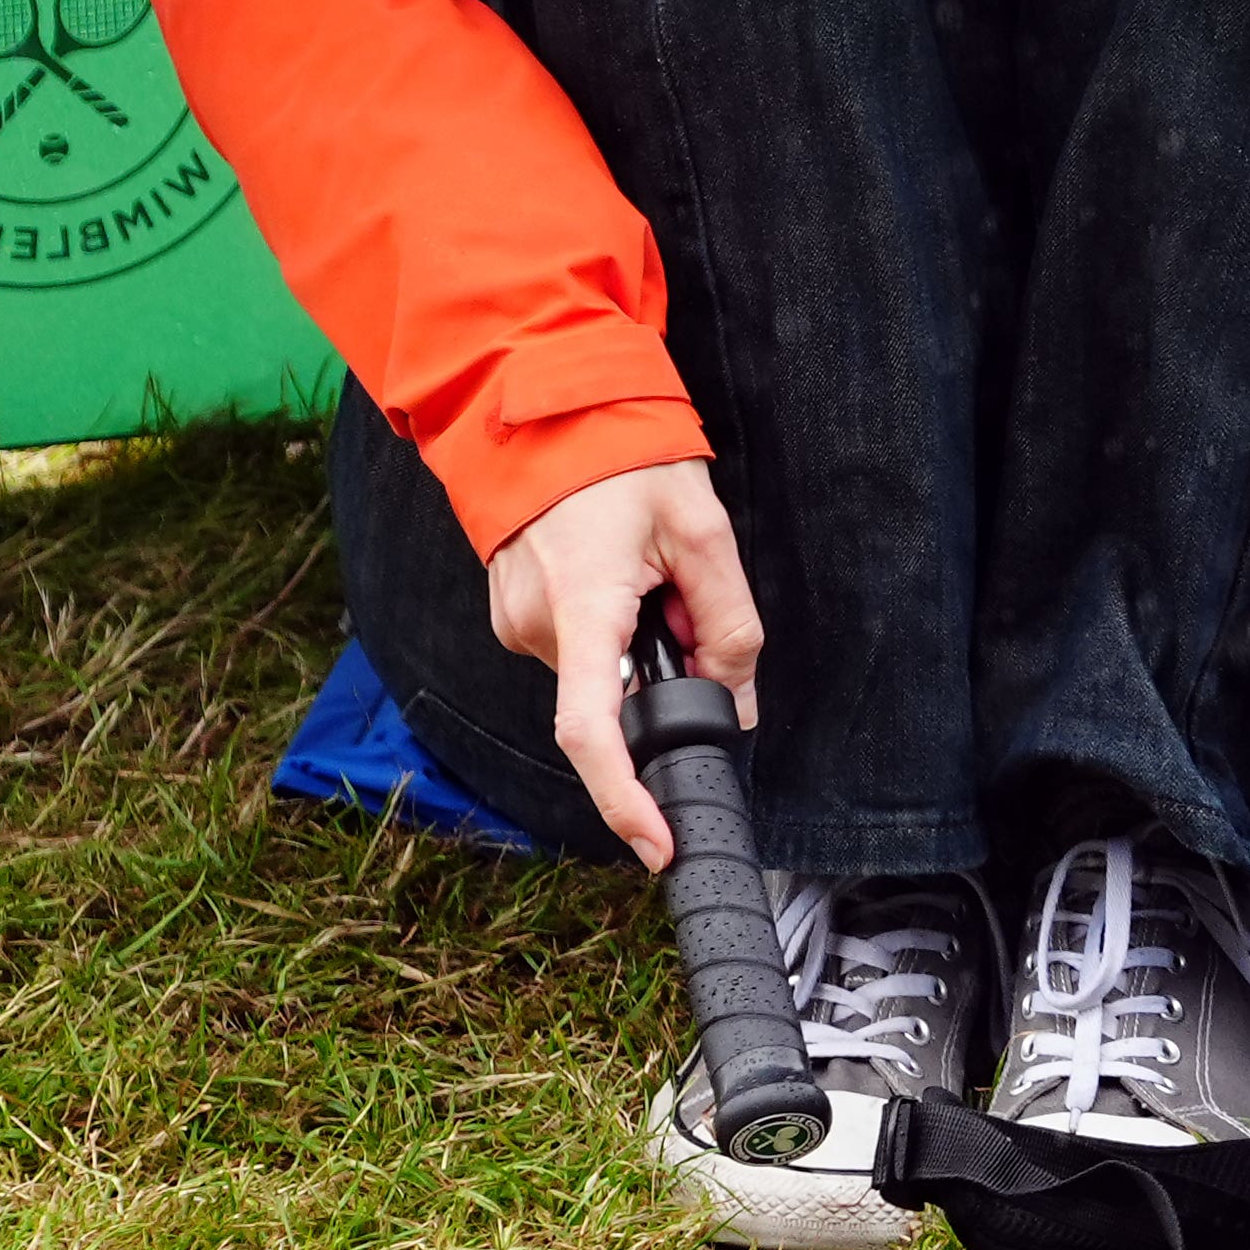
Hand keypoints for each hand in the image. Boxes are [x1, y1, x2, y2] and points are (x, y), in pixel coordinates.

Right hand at [484, 455, 763, 867]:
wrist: (544, 406)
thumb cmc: (621, 455)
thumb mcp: (702, 530)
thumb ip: (730, 625)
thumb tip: (739, 705)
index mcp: (582, 605)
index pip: (592, 731)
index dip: (624, 799)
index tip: (656, 843)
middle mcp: (534, 624)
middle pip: (613, 696)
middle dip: (659, 670)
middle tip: (675, 596)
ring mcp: (514, 621)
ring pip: (596, 672)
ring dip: (633, 643)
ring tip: (641, 568)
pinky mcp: (510, 614)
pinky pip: (574, 648)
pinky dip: (606, 630)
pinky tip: (610, 570)